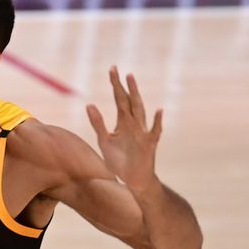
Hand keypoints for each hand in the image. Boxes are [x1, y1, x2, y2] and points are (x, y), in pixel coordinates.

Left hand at [86, 66, 162, 191]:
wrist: (132, 179)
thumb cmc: (120, 160)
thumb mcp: (104, 140)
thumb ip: (98, 123)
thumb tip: (89, 104)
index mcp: (123, 123)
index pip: (119, 100)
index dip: (115, 85)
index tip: (112, 69)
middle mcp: (134, 124)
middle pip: (129, 101)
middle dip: (124, 86)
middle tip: (119, 71)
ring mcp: (142, 133)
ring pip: (140, 111)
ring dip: (136, 96)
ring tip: (131, 81)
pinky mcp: (149, 145)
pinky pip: (155, 132)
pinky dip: (157, 122)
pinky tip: (159, 111)